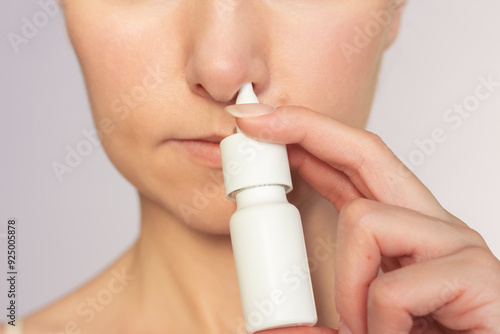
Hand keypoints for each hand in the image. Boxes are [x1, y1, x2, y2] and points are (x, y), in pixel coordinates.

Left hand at [226, 103, 499, 333]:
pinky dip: (375, 322)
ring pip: (365, 220)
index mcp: (400, 229)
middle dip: (303, 127)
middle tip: (252, 121)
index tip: (256, 127)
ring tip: (362, 326)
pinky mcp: (472, 272)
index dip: (302, 140)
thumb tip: (276, 323)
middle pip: (364, 151)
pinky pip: (391, 286)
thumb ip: (328, 306)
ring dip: (347, 286)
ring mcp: (453, 243)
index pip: (348, 167)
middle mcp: (428, 224)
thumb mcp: (362, 315)